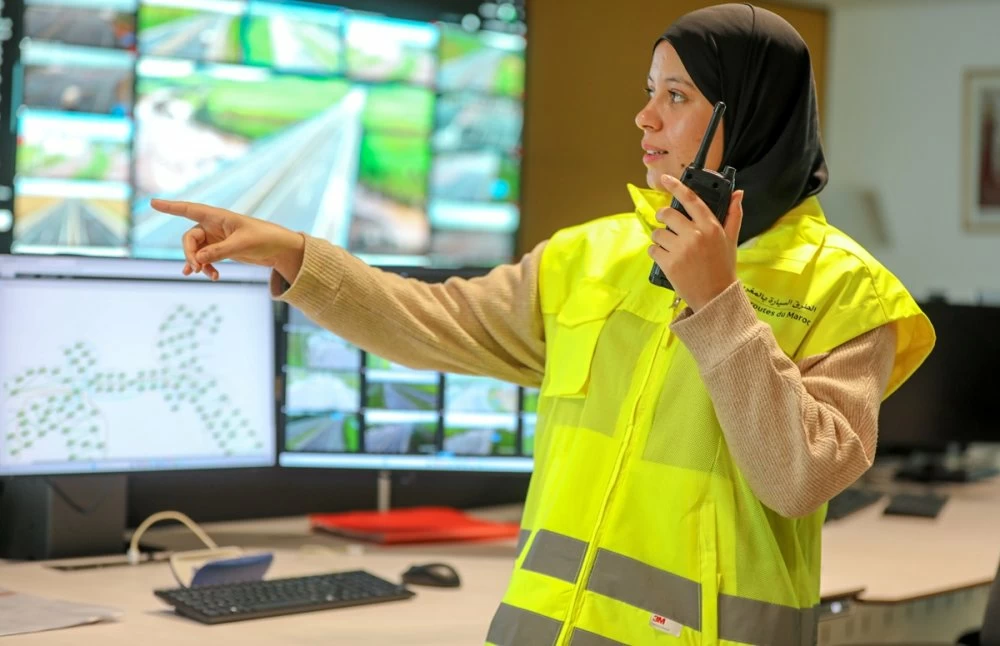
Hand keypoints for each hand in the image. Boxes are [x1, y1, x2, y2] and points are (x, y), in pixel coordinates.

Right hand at [150, 199, 304, 282]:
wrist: (279, 248)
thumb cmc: (264, 238)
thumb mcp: (241, 245)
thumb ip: (218, 252)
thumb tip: (197, 260)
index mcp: (218, 216)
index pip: (189, 209)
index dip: (170, 207)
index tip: (153, 202)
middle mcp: (213, 225)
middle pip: (189, 238)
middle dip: (189, 253)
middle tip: (196, 269)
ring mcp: (216, 238)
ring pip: (196, 251)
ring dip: (198, 263)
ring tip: (205, 274)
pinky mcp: (221, 250)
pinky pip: (205, 258)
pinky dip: (206, 267)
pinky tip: (210, 276)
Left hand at [647, 174, 744, 310]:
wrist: (715, 297)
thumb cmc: (723, 267)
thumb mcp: (731, 240)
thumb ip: (734, 215)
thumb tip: (738, 193)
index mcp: (711, 226)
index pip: (691, 200)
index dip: (676, 186)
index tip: (665, 179)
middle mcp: (695, 234)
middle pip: (667, 214)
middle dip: (663, 217)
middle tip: (667, 224)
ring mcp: (681, 249)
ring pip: (657, 233)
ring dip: (660, 239)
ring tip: (671, 248)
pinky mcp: (668, 263)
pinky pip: (652, 250)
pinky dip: (656, 253)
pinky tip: (666, 259)